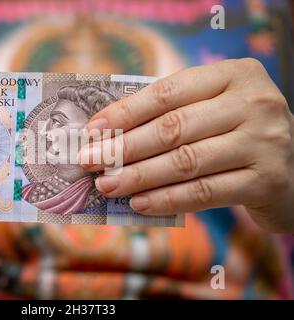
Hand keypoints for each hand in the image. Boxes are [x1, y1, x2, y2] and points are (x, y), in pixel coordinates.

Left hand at [79, 58, 293, 232]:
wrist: (292, 168)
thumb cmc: (236, 134)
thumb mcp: (212, 110)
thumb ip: (172, 114)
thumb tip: (109, 134)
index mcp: (234, 74)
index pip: (167, 92)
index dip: (124, 112)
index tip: (92, 130)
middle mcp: (254, 102)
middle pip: (173, 127)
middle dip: (123, 147)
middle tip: (90, 161)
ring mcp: (264, 141)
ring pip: (185, 161)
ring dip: (138, 176)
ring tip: (107, 185)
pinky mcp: (266, 180)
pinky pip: (204, 192)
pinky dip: (167, 199)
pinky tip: (140, 203)